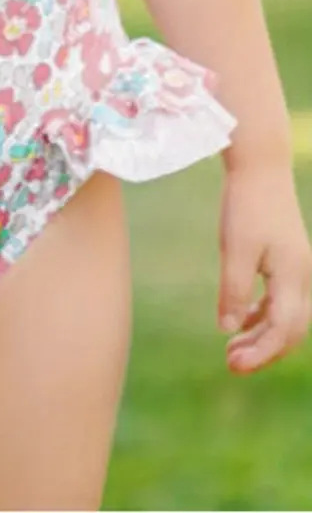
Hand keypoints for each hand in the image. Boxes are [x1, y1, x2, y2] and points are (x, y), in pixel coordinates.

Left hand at [218, 164, 311, 372]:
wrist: (260, 167)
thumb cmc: (246, 205)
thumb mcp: (235, 249)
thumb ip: (234, 291)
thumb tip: (228, 330)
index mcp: (294, 276)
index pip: (283, 329)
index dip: (261, 353)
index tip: (232, 366)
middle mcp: (303, 276)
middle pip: (291, 329)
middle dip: (264, 350)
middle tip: (231, 364)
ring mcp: (297, 267)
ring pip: (287, 315)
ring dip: (262, 334)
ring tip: (233, 349)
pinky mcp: (287, 258)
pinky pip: (281, 298)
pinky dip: (263, 314)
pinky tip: (241, 321)